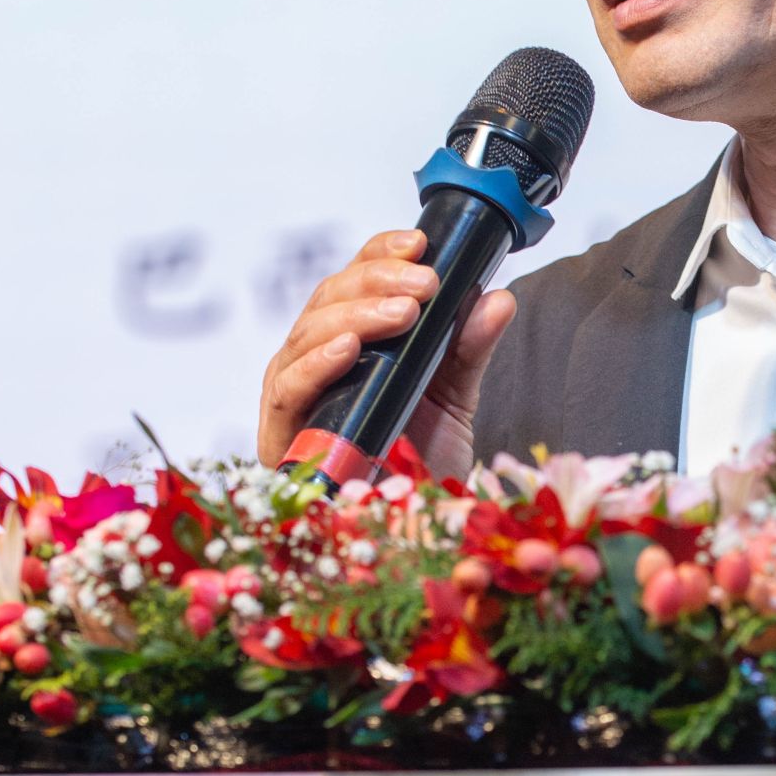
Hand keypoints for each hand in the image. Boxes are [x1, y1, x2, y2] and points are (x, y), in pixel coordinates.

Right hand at [256, 230, 514, 482]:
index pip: (356, 280)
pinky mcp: (278, 434)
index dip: (381, 254)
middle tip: (424, 284)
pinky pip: (287, 387)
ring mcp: (294, 393)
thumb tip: (497, 298)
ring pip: (307, 332)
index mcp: (355, 340)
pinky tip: (348, 348)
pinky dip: (316, 363)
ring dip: (355, 315)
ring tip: (402, 313)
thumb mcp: (454, 398)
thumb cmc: (419, 463)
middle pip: (330, 298)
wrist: (407, 533)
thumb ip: (469, 348)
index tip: (420, 243)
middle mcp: (318, 358)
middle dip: (377, 283)